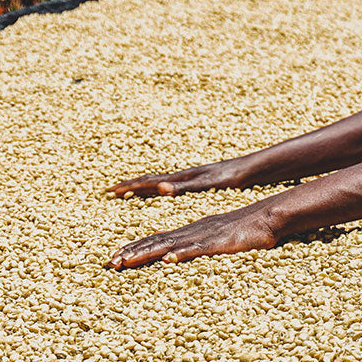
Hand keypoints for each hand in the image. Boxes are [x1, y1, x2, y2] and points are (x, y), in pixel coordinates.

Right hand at [107, 158, 251, 198]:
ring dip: (142, 187)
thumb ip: (184, 187)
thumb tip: (160, 189)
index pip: (148, 182)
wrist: (250, 168)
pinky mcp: (198, 182)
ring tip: (129, 191)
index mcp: (181, 178)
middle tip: (111, 190)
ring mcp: (189, 178)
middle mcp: (182, 176)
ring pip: (159, 182)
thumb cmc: (231, 177)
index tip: (111, 190)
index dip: (129, 187)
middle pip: (150, 180)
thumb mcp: (207, 184)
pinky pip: (170, 186)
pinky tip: (160, 193)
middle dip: (130, 186)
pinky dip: (158, 189)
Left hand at [107, 201, 280, 269]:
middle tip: (109, 263)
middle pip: (154, 242)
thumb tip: (179, 261)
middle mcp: (191, 231)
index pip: (155, 240)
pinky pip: (197, 249)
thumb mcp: (215, 242)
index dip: (134, 248)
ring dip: (145, 253)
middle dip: (130, 252)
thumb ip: (198, 249)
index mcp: (189, 232)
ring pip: (168, 245)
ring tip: (126, 261)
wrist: (267, 217)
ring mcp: (203, 236)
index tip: (115, 258)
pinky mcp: (218, 242)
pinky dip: (181, 254)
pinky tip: (167, 260)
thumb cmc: (245, 232)